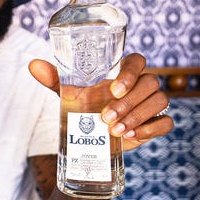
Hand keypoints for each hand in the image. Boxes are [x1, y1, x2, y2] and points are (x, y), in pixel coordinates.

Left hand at [29, 53, 172, 150]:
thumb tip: (33, 64)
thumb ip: (54, 79)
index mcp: (123, 73)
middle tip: (105, 118)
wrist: (91, 138)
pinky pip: (166, 123)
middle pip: (151, 83)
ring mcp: (150, 105)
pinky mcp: (155, 124)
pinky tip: (132, 136)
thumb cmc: (84, 108)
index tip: (114, 89)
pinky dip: (151, 129)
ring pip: (160, 101)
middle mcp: (140, 86)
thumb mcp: (69, 95)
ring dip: (138, 116)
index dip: (130, 73)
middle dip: (129, 102)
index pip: (138, 61)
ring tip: (115, 131)